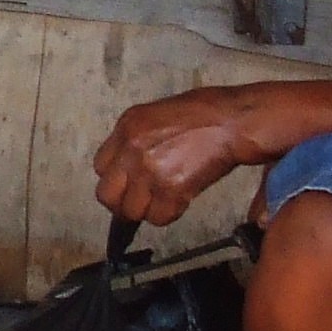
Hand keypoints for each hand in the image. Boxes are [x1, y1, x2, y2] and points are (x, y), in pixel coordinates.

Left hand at [94, 86, 273, 227]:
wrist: (232, 122)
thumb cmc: (203, 113)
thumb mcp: (156, 114)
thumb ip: (135, 139)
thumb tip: (127, 164)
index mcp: (127, 127)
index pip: (100, 167)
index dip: (116, 178)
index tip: (129, 182)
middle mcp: (132, 149)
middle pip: (106, 195)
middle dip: (121, 203)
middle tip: (139, 202)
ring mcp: (150, 170)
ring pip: (132, 211)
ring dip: (147, 211)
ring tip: (163, 200)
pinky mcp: (172, 188)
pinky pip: (159, 217)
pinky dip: (169, 215)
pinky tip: (180, 201)